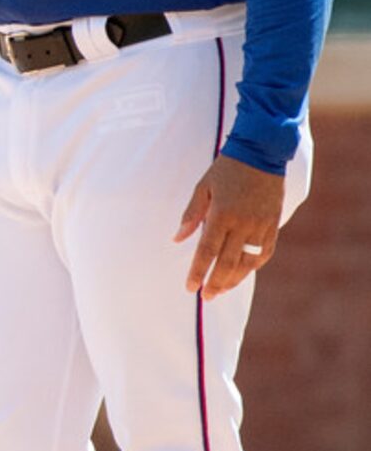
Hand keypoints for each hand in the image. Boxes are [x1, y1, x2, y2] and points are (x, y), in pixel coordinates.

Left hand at [174, 153, 284, 299]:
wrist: (262, 152)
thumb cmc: (227, 169)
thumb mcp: (203, 187)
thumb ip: (191, 215)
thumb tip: (177, 239)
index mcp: (221, 214)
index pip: (207, 251)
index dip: (198, 272)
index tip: (190, 287)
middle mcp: (242, 223)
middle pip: (227, 263)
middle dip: (215, 283)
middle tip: (206, 297)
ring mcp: (261, 225)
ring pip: (248, 262)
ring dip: (234, 279)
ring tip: (222, 289)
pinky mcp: (273, 224)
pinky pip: (264, 252)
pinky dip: (253, 265)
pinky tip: (243, 273)